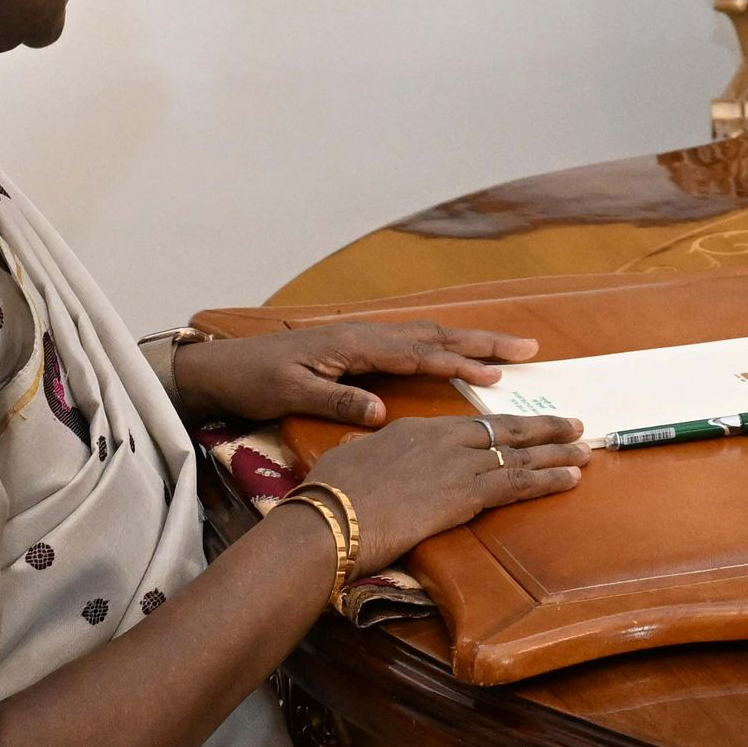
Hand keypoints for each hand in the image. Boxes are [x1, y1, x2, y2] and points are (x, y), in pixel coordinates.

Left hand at [168, 319, 539, 429]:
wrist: (218, 366)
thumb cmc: (252, 380)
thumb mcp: (289, 393)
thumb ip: (337, 401)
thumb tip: (382, 412)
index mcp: (354, 343)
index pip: (418, 352)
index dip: (460, 362)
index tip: (498, 374)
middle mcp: (364, 334)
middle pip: (434, 334)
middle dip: (483, 341)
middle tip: (528, 349)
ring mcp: (361, 338)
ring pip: (426, 336)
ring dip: (467, 341)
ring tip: (507, 350)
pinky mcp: (355, 348)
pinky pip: (411, 344)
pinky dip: (442, 346)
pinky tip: (455, 354)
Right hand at [306, 413, 586, 574]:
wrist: (330, 519)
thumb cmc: (330, 496)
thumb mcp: (348, 460)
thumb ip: (366, 450)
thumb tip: (363, 448)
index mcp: (414, 429)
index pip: (469, 426)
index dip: (499, 427)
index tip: (519, 428)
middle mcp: (443, 440)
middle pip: (504, 430)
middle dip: (543, 428)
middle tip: (573, 425)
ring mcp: (458, 465)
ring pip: (519, 454)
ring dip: (557, 451)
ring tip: (585, 449)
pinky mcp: (466, 494)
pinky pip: (518, 483)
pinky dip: (549, 478)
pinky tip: (571, 477)